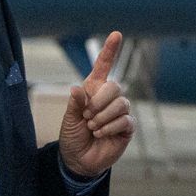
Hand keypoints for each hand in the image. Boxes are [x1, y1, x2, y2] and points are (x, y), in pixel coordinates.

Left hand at [58, 32, 132, 178]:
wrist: (78, 160)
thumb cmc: (72, 136)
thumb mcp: (68, 119)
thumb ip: (74, 103)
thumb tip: (78, 88)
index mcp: (93, 90)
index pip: (104, 66)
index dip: (110, 50)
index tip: (116, 34)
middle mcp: (109, 99)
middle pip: (115, 86)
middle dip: (100, 100)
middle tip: (87, 115)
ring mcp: (120, 113)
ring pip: (121, 104)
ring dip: (103, 116)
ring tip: (92, 127)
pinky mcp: (127, 128)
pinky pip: (125, 120)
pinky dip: (110, 126)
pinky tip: (101, 133)